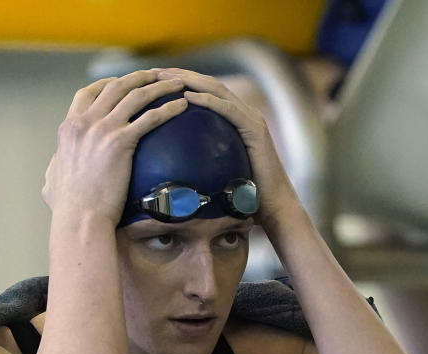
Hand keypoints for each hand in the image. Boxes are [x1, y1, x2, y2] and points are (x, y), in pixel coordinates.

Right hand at [42, 70, 187, 226]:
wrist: (80, 217)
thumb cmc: (67, 207)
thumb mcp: (52, 179)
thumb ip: (55, 166)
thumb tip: (55, 166)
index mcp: (69, 127)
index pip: (86, 93)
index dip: (106, 83)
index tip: (122, 82)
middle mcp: (85, 122)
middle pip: (115, 87)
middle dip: (138, 77)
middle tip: (157, 76)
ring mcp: (102, 129)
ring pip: (135, 96)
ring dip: (159, 86)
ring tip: (177, 84)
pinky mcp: (121, 142)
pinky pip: (150, 118)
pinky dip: (168, 108)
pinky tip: (182, 107)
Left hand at [154, 68, 301, 224]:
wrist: (272, 207)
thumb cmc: (243, 198)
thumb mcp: (215, 173)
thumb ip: (198, 162)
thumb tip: (167, 168)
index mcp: (235, 119)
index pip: (205, 92)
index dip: (181, 82)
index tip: (155, 80)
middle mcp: (244, 113)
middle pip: (209, 84)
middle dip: (181, 75)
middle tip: (155, 72)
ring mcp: (251, 118)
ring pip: (217, 90)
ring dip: (191, 81)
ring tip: (166, 78)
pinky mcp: (255, 129)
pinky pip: (228, 109)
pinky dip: (208, 100)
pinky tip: (188, 96)